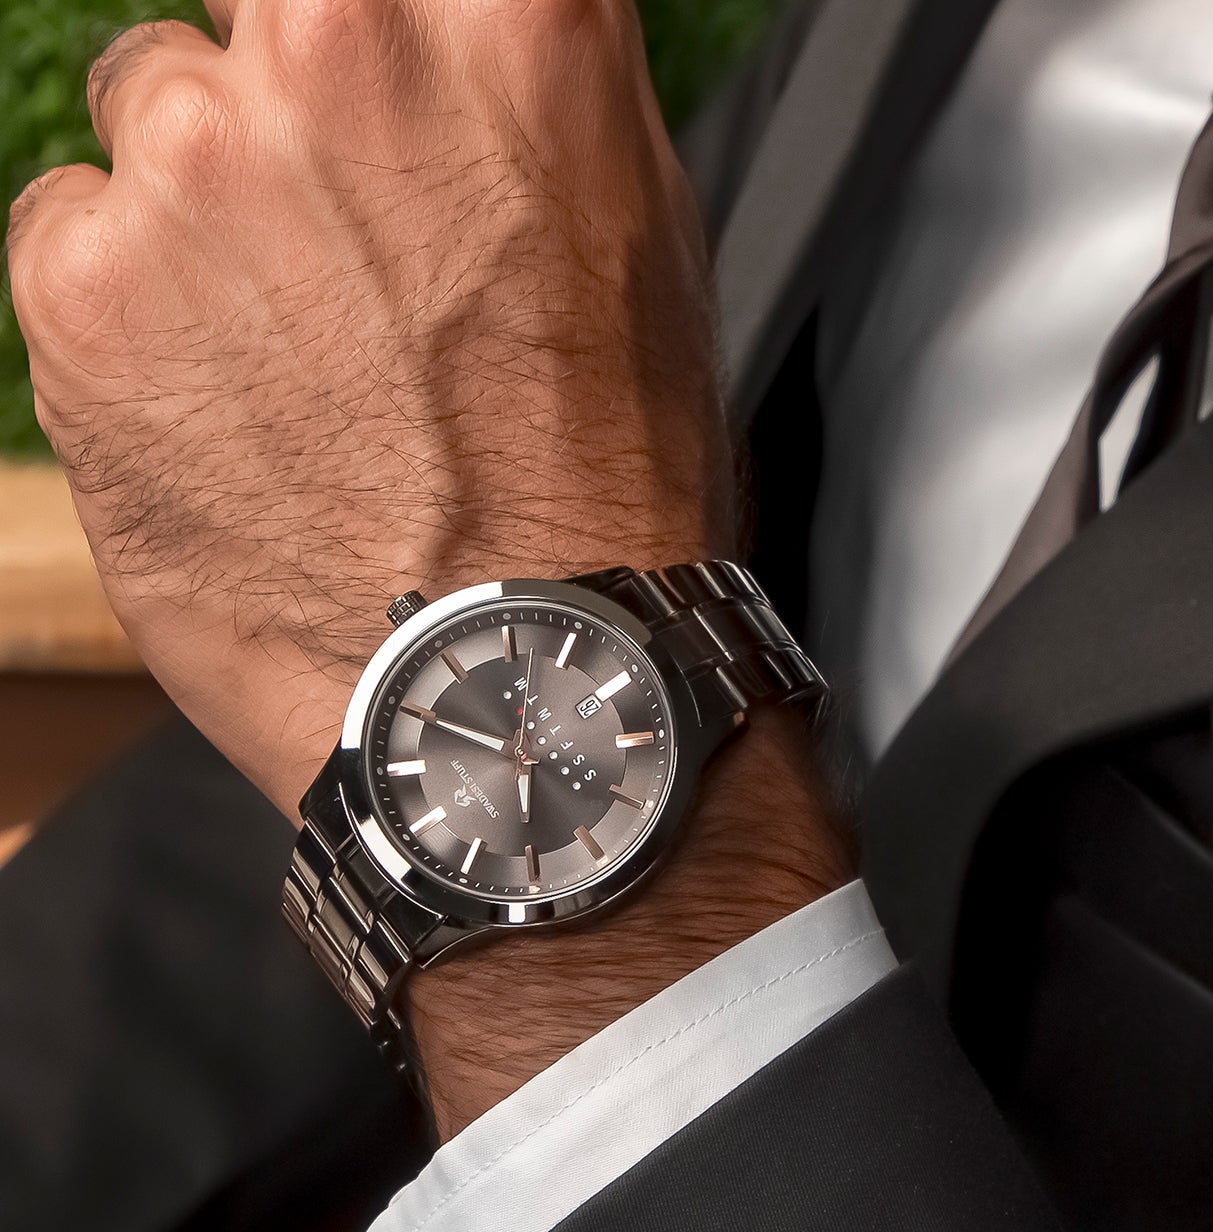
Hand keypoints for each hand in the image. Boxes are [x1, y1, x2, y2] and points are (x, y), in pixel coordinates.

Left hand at [8, 0, 850, 1134]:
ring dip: (213, 209)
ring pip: (153, 107)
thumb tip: (457, 33)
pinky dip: (135, 306)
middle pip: (262, 7)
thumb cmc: (603, 489)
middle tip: (356, 249)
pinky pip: (71, 230)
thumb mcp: (644, 245)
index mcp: (507, 28)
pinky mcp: (81, 289)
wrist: (515, 685)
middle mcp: (338, 52)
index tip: (377, 94)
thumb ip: (533, 93)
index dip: (384, 48)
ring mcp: (194, 166)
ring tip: (301, 361)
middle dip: (299, 103)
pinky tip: (229, 409)